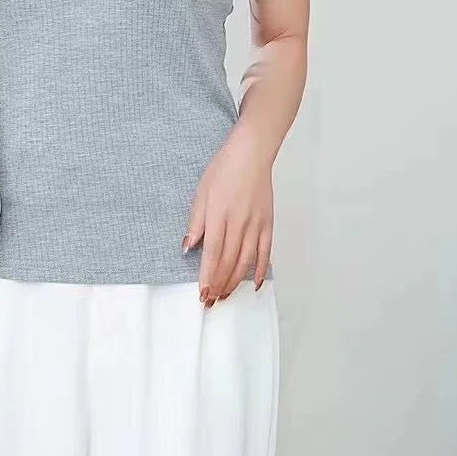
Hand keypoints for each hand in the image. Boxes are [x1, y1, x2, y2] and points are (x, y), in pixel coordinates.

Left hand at [183, 122, 273, 304]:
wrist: (252, 154)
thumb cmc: (224, 170)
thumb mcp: (201, 192)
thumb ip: (196, 222)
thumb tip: (188, 246)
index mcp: (219, 215)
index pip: (213, 253)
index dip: (207, 276)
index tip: (202, 293)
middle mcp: (239, 223)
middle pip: (229, 261)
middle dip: (219, 284)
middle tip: (211, 301)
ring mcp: (256, 224)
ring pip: (246, 261)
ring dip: (236, 281)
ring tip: (226, 295)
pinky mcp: (268, 223)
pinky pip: (265, 252)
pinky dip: (261, 270)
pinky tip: (256, 284)